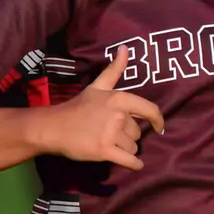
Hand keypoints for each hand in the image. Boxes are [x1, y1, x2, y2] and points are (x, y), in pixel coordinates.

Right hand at [42, 49, 165, 170]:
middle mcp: (119, 115)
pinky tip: (134, 165)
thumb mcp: (98, 86)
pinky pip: (129, 161)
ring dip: (125, 149)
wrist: (54, 126)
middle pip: (137, 133)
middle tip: (109, 133)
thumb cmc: (78, 107)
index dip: (158, 120)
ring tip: (108, 143)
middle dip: (127, 136)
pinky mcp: (104, 151)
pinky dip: (133, 165)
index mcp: (120, 99)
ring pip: (133, 148)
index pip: (150, 110)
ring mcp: (112, 134)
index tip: (159, 127)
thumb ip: (114, 69)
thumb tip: (126, 47)